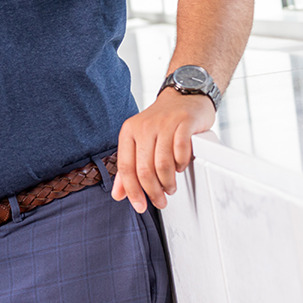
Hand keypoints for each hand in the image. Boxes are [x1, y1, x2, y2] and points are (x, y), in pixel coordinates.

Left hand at [111, 88, 215, 212]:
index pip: (126, 168)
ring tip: (170, 188)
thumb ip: (129, 167)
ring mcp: (164, 124)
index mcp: (129, 131)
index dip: (132, 191)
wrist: (184, 96)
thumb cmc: (162, 122)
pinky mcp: (183, 122)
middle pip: (145, 170)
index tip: (139, 206)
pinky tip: (181, 167)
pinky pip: (180, 152)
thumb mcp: (139, 141)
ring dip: (168, 183)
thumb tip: (118, 194)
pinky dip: (182, 165)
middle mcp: (144, 126)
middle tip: (160, 201)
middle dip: (152, 192)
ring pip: (162, 165)